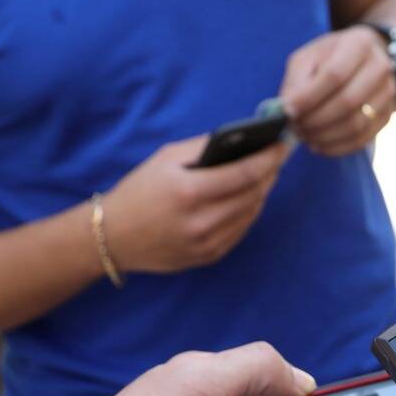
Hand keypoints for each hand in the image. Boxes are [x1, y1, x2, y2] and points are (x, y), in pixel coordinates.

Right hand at [99, 136, 289, 273]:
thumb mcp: (165, 159)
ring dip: (262, 192)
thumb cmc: (139, 190)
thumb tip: (242, 138)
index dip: (269, 158)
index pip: (245, 173)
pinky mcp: (209, 257)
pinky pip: (240, 230)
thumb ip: (204, 148)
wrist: (113, 237)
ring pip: (251, 213)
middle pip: (253, 194)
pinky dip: (249, 211)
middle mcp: (201, 221)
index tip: (282, 145)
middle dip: (270, 173)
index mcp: (189, 192)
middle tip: (278, 157)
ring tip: (267, 174)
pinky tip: (250, 197)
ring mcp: (207, 243)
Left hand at [279, 27, 395, 156]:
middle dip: (316, 120)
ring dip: (325, 136)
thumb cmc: (329, 58)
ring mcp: (388, 93)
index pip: (334, 75)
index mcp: (358, 44)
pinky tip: (319, 145)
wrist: (364, 60)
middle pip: (347, 101)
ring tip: (305, 136)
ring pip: (356, 124)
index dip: (309, 97)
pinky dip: (337, 147)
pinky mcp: (388, 116)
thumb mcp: (308, 57)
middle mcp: (380, 67)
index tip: (288, 111)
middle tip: (295, 128)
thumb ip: (297, 80)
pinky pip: (362, 139)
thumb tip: (288, 110)